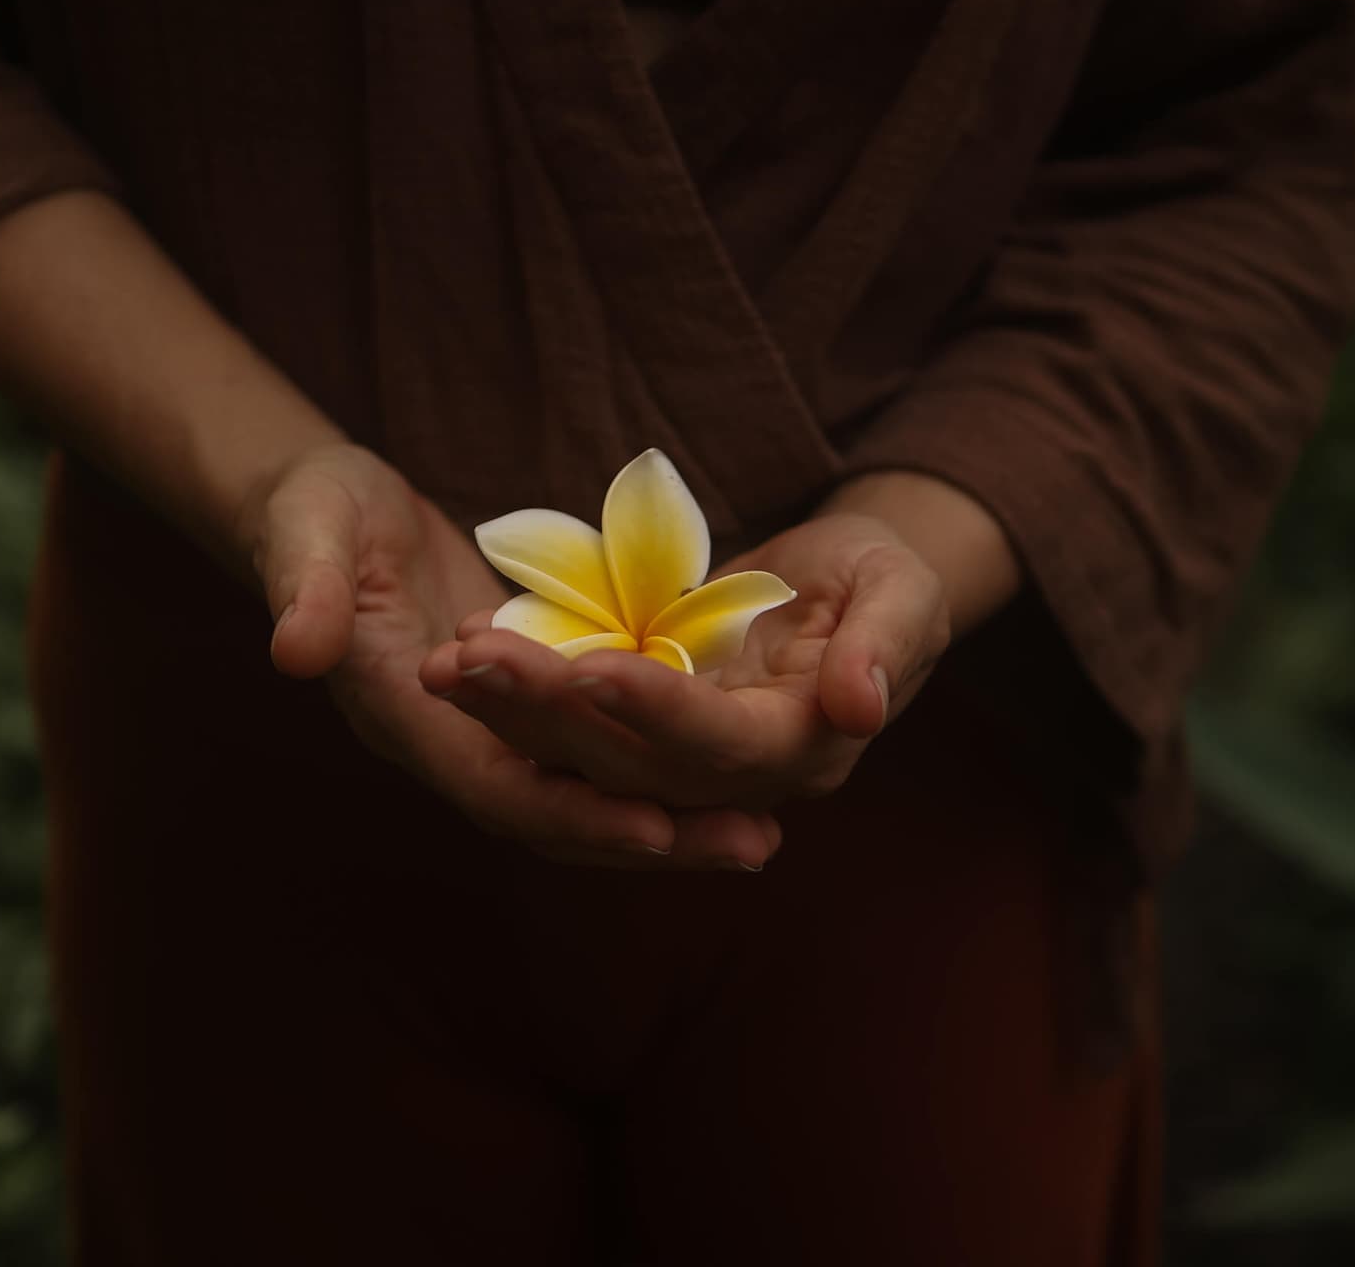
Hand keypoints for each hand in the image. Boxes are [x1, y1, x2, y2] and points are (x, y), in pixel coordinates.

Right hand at [245, 444, 778, 868]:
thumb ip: (304, 585)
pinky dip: (659, 774)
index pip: (493, 784)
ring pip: (585, 797)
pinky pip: (596, 758)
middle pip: (557, 814)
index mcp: (399, 714)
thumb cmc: (314, 508)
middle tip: (752, 847)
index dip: (572, 811)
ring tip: (762, 836)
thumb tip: (294, 650)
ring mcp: (486, 731)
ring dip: (670, 822)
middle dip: (651, 835)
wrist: (323, 512)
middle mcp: (449, 743)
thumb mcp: (304, 526)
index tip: (655, 827)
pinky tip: (735, 781)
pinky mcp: (523, 706)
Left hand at [417, 513, 949, 811]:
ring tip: (447, 663)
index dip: (659, 711)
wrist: (847, 588)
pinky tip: (460, 656)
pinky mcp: (636, 732)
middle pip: (628, 762)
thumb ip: (886, 645)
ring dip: (510, 712)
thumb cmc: (884, 577)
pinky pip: (566, 727)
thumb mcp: (906, 591)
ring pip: (581, 754)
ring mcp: (676, 760)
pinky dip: (512, 698)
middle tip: (472, 659)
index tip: (595, 667)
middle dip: (548, 711)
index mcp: (800, 747)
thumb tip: (858, 708)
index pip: (719, 744)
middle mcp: (729, 776)